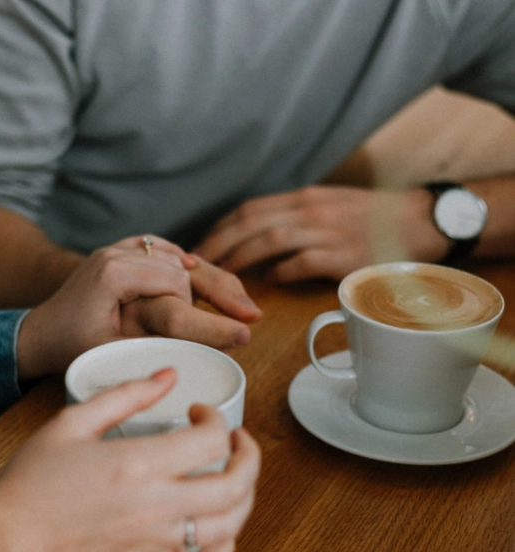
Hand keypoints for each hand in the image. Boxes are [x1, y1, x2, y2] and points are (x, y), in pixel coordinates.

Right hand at [0, 369, 260, 551]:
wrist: (6, 541)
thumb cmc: (31, 483)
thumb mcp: (71, 422)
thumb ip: (125, 395)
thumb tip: (166, 376)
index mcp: (138, 464)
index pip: (210, 440)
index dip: (215, 418)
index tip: (199, 411)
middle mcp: (156, 506)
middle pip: (236, 485)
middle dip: (249, 456)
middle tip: (237, 440)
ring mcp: (155, 542)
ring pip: (230, 526)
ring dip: (245, 497)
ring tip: (235, 477)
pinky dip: (224, 550)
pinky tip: (220, 531)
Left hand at [17, 236, 260, 378]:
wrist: (39, 332)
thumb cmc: (71, 346)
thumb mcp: (114, 349)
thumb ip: (156, 341)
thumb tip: (207, 344)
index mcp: (114, 272)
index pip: (176, 283)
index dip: (204, 311)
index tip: (234, 334)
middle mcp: (117, 252)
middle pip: (182, 265)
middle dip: (219, 290)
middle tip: (252, 314)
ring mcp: (118, 248)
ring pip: (175, 256)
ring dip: (206, 277)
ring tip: (239, 302)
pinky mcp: (120, 251)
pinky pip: (160, 249)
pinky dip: (182, 261)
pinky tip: (202, 271)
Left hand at [194, 185, 446, 282]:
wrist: (424, 220)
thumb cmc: (373, 218)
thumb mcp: (330, 206)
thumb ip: (296, 218)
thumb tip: (258, 238)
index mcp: (304, 199)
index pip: (250, 209)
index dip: (221, 228)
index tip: (201, 246)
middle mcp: (311, 210)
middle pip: (251, 222)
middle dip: (219, 243)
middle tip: (197, 265)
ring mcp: (328, 231)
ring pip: (271, 239)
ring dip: (240, 257)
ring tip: (221, 275)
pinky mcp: (345, 254)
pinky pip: (303, 262)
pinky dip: (280, 271)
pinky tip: (266, 283)